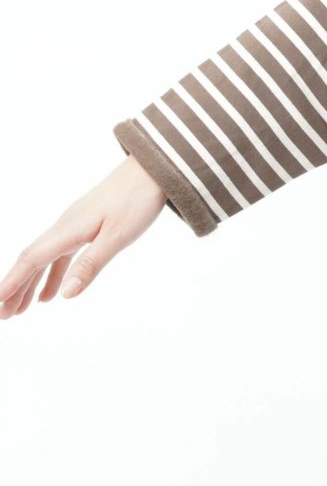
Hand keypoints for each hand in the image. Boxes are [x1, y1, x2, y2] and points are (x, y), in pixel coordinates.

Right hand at [0, 155, 166, 317]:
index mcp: (68, 229)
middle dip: (16, 287)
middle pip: (32, 259)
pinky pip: (63, 253)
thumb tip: (65, 295)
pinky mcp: (88, 223)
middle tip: (3, 315)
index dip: (12, 282)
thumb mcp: (117, 236)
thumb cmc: (137, 199)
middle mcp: (66, 225)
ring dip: (32, 283)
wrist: (152, 169)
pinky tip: (54, 290)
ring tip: (22, 309)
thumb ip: (91, 265)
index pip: (31, 259)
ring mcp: (76, 224)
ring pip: (46, 257)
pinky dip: (54, 272)